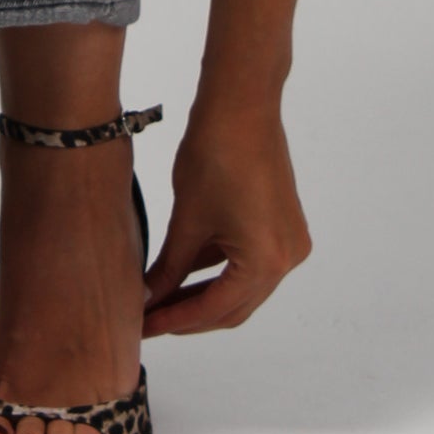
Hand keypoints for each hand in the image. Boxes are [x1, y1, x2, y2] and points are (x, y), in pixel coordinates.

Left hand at [142, 88, 312, 336]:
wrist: (243, 105)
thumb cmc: (216, 154)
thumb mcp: (187, 221)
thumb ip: (169, 268)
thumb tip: (148, 299)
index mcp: (266, 262)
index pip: (214, 309)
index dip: (175, 321)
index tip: (144, 328)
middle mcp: (287, 259)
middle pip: (233, 306)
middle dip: (190, 315)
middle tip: (149, 321)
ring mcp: (289, 243)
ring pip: (241, 287)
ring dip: (203, 294)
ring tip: (160, 300)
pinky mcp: (283, 226)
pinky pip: (248, 263)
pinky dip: (217, 270)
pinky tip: (181, 274)